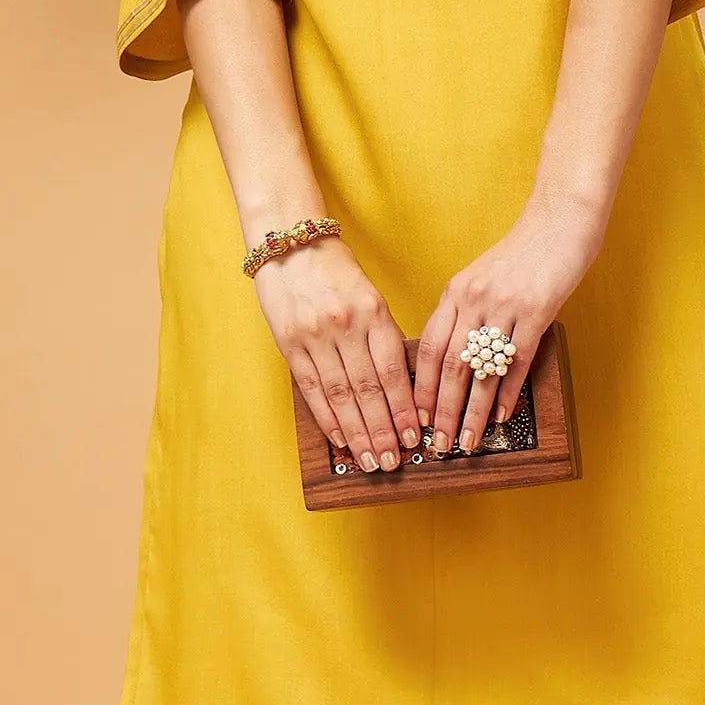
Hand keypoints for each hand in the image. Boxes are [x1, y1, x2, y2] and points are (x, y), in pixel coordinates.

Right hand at [252, 237, 417, 471]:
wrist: (290, 244)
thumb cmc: (337, 272)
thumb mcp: (371, 297)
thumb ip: (384, 336)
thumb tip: (401, 385)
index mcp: (373, 312)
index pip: (392, 371)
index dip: (404, 409)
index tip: (415, 437)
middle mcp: (345, 326)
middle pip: (368, 390)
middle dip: (382, 431)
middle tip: (392, 461)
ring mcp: (315, 336)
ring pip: (340, 395)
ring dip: (356, 433)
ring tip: (369, 459)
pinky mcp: (289, 344)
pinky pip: (311, 388)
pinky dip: (326, 417)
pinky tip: (339, 438)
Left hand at [415, 193, 603, 456]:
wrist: (559, 221)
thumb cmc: (522, 252)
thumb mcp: (481, 277)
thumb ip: (464, 311)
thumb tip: (453, 357)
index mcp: (455, 292)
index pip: (431, 349)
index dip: (423, 388)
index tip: (419, 419)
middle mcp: (474, 300)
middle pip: (452, 367)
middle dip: (444, 412)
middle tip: (440, 444)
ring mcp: (505, 306)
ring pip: (482, 371)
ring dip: (474, 412)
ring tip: (470, 439)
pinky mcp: (537, 312)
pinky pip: (517, 361)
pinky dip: (508, 392)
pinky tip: (502, 414)